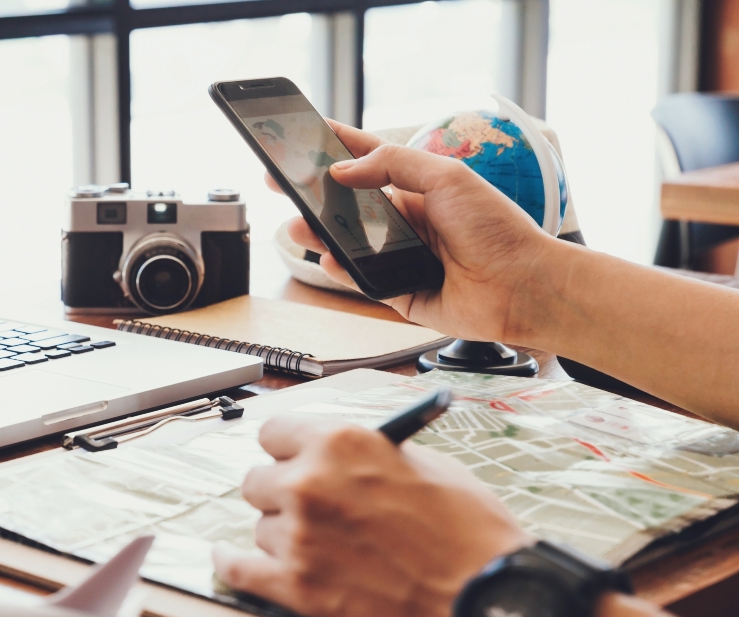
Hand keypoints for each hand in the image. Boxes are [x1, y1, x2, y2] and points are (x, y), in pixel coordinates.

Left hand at [213, 417, 529, 616]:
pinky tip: (228, 560)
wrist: (486, 594)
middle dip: (281, 492)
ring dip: (283, 534)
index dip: (286, 448)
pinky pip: (238, 570)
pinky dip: (232, 566)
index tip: (288, 457)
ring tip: (320, 545)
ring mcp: (298, 535)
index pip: (274, 433)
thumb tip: (338, 454)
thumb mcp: (422, 464)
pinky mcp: (297, 585)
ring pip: (260, 527)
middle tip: (305, 505)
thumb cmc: (468, 530)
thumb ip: (367, 453)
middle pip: (258, 480)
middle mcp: (309, 482)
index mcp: (340, 442)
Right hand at [278, 120, 565, 343]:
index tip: (305, 135)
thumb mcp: (447, 177)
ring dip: (321, 233)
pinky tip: (329, 259)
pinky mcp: (399, 292)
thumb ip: (393, 165)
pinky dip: (341, 271)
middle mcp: (407, 222)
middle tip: (281, 183)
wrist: (523, 286)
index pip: (368, 162)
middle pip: (349, 204)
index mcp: (419, 188)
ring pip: (348, 243)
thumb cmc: (498, 229)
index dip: (337, 148)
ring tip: (299, 225)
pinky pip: (360, 281)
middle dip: (314, 194)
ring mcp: (400, 257)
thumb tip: (344, 169)